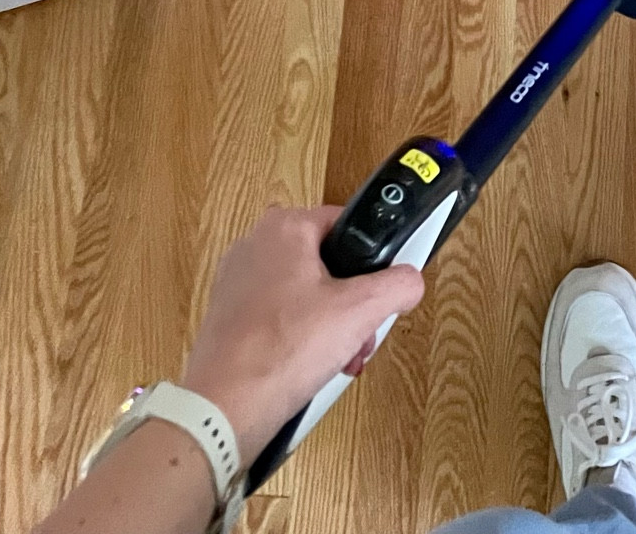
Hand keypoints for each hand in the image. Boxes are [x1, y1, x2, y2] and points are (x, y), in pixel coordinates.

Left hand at [181, 205, 424, 465]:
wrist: (225, 409)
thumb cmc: (286, 349)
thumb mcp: (360, 311)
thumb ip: (397, 285)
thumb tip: (410, 280)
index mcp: (284, 227)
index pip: (346, 225)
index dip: (370, 260)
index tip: (379, 293)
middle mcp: (254, 245)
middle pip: (326, 265)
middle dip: (352, 305)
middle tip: (362, 336)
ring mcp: (236, 284)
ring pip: (304, 295)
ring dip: (331, 327)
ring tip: (341, 362)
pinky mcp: (227, 319)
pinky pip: (279, 319)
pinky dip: (301, 340)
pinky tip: (312, 372)